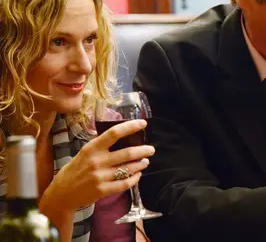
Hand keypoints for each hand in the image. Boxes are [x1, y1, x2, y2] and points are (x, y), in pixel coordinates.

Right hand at [40, 119, 154, 210]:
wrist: (62, 194)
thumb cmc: (75, 169)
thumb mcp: (84, 152)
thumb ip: (101, 145)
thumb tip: (122, 135)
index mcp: (92, 148)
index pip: (114, 133)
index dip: (130, 127)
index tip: (143, 123)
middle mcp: (97, 161)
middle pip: (127, 152)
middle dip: (143, 150)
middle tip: (151, 149)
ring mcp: (100, 176)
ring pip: (129, 168)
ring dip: (141, 164)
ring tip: (145, 161)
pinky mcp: (103, 190)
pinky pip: (125, 183)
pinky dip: (135, 178)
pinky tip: (138, 174)